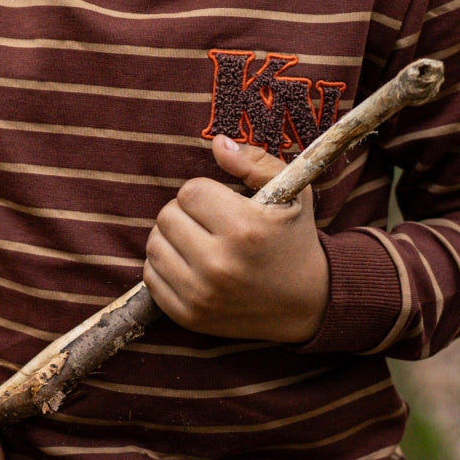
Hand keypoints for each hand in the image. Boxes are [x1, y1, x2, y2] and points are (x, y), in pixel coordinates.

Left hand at [143, 135, 328, 342]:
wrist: (308, 304)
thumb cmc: (294, 239)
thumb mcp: (291, 192)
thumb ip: (253, 161)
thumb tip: (217, 143)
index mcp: (245, 229)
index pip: (189, 191)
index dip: (203, 192)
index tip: (221, 204)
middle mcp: (220, 265)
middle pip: (167, 216)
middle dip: (186, 213)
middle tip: (209, 223)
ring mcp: (202, 295)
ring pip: (154, 244)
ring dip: (172, 238)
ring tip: (198, 241)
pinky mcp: (189, 316)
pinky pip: (151, 276)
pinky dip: (165, 266)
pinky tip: (190, 265)